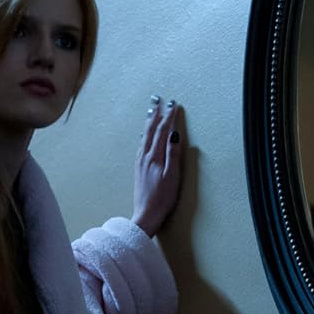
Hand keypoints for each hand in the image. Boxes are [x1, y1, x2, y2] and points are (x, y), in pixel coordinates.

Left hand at [132, 95, 185, 236]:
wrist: (146, 214)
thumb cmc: (162, 198)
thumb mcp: (172, 176)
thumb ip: (173, 155)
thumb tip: (174, 135)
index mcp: (155, 157)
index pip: (163, 131)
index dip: (169, 117)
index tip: (173, 104)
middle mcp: (145, 157)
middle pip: (151, 130)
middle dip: (156, 113)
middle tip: (158, 99)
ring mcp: (140, 162)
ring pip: (144, 136)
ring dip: (149, 122)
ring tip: (151, 110)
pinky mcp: (138, 168)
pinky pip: (141, 145)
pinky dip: (145, 134)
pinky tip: (145, 134)